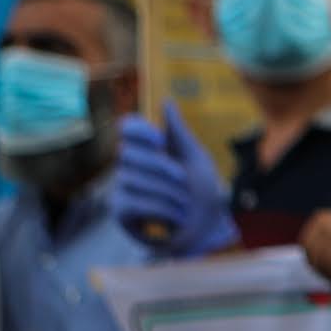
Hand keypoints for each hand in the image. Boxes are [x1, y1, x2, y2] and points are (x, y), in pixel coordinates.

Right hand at [114, 100, 238, 256]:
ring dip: (169, 194)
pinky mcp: (121, 212)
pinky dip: (161, 210)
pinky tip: (178, 218)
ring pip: (132, 180)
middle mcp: (130, 166)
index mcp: (149, 149)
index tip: (161, 140)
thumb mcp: (197, 161)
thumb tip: (166, 101)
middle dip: (164, 169)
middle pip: (128, 153)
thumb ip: (180, 133)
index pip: (128, 127)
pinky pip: (132, 202)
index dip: (139, 130)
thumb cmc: (204, 193)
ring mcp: (122, 188)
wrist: (209, 230)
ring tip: (186, 205)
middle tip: (185, 182)